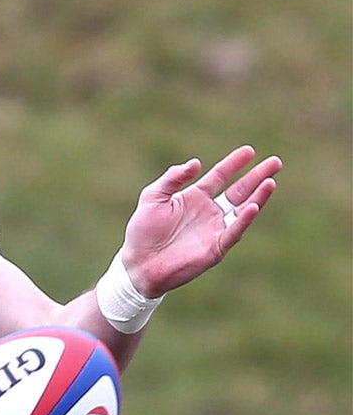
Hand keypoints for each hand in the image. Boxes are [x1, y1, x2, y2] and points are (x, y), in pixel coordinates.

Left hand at [121, 146, 281, 297]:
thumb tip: (196, 163)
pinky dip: (244, 220)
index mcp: (195, 197)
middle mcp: (209, 212)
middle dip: (257, 177)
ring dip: (258, 196)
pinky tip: (253, 206)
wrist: (139, 263)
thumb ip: (172, 178)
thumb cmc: (143, 231)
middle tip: (275, 162)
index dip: (234, 163)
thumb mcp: (153, 197)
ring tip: (270, 181)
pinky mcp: (216, 248)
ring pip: (243, 210)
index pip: (220, 176)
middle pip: (239, 191)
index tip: (249, 151)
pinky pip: (234, 232)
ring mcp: (215, 229)